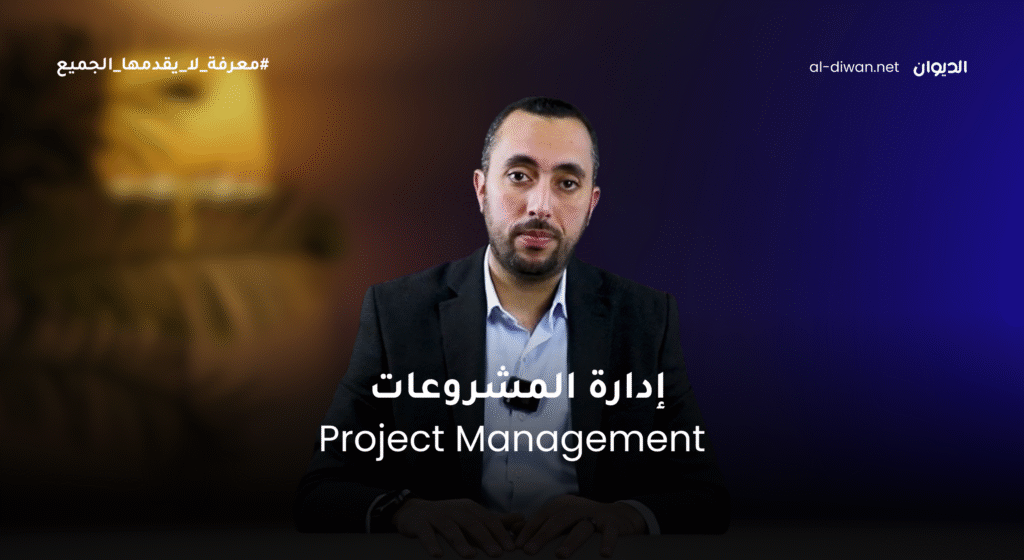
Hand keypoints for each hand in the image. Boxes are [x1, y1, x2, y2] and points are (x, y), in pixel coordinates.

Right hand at [392, 497, 521, 557]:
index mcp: (469, 508)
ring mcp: (436, 516)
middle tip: (497, 554)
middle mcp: (454, 510)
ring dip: (460, 542)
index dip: (499, 533)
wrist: (413, 511)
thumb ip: (494, 521)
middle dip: (485, 539)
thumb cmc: (447, 517)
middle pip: (472, 523)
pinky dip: (431, 543)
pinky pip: (426, 534)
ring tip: (470, 556)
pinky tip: (437, 555)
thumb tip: (520, 520)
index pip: (487, 520)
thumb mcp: (472, 517)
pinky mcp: (420, 523)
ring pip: (450, 529)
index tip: (511, 548)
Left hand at [514, 495, 647, 557]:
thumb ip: (542, 525)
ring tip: (560, 555)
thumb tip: (515, 531)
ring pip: (582, 527)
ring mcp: (596, 515)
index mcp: (563, 505)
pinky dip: (607, 542)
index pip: (542, 516)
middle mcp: (578, 507)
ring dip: (570, 541)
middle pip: (558, 520)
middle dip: (542, 536)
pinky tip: (604, 554)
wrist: (620, 515)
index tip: (517, 546)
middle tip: (529, 551)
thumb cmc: (585, 520)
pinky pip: (610, 533)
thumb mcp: (563, 519)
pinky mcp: (613, 524)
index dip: (529, 530)